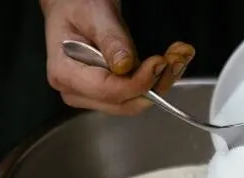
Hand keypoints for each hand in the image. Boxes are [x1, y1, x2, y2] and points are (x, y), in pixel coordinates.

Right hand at [41, 0, 194, 115]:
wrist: (76, 8)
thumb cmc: (79, 7)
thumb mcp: (95, 15)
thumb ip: (110, 40)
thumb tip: (124, 66)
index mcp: (65, 73)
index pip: (107, 90)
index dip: (137, 83)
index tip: (159, 64)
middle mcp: (76, 92)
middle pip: (125, 102)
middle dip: (155, 83)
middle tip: (177, 58)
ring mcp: (93, 97)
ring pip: (136, 101)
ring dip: (162, 81)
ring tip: (178, 55)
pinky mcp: (109, 95)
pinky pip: (138, 95)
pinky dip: (158, 79)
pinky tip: (171, 61)